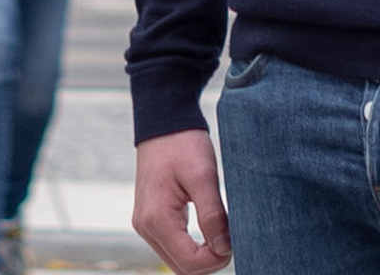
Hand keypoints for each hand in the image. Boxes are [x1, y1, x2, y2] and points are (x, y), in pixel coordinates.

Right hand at [133, 129, 229, 274]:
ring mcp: (146, 224)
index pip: (189, 264)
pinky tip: (208, 229)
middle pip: (182, 268)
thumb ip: (213, 214)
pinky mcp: (150, 218)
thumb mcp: (203, 175)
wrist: (164, 119)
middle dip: (209, 261)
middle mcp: (146, 227)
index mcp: (157, 219)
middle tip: (231, 238)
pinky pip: (172, 246)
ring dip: (200, 255)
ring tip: (222, 233)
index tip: (234, 241)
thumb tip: (224, 249)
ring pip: (176, 260)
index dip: (216, 259)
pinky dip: (191, 246)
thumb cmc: (183, 142)